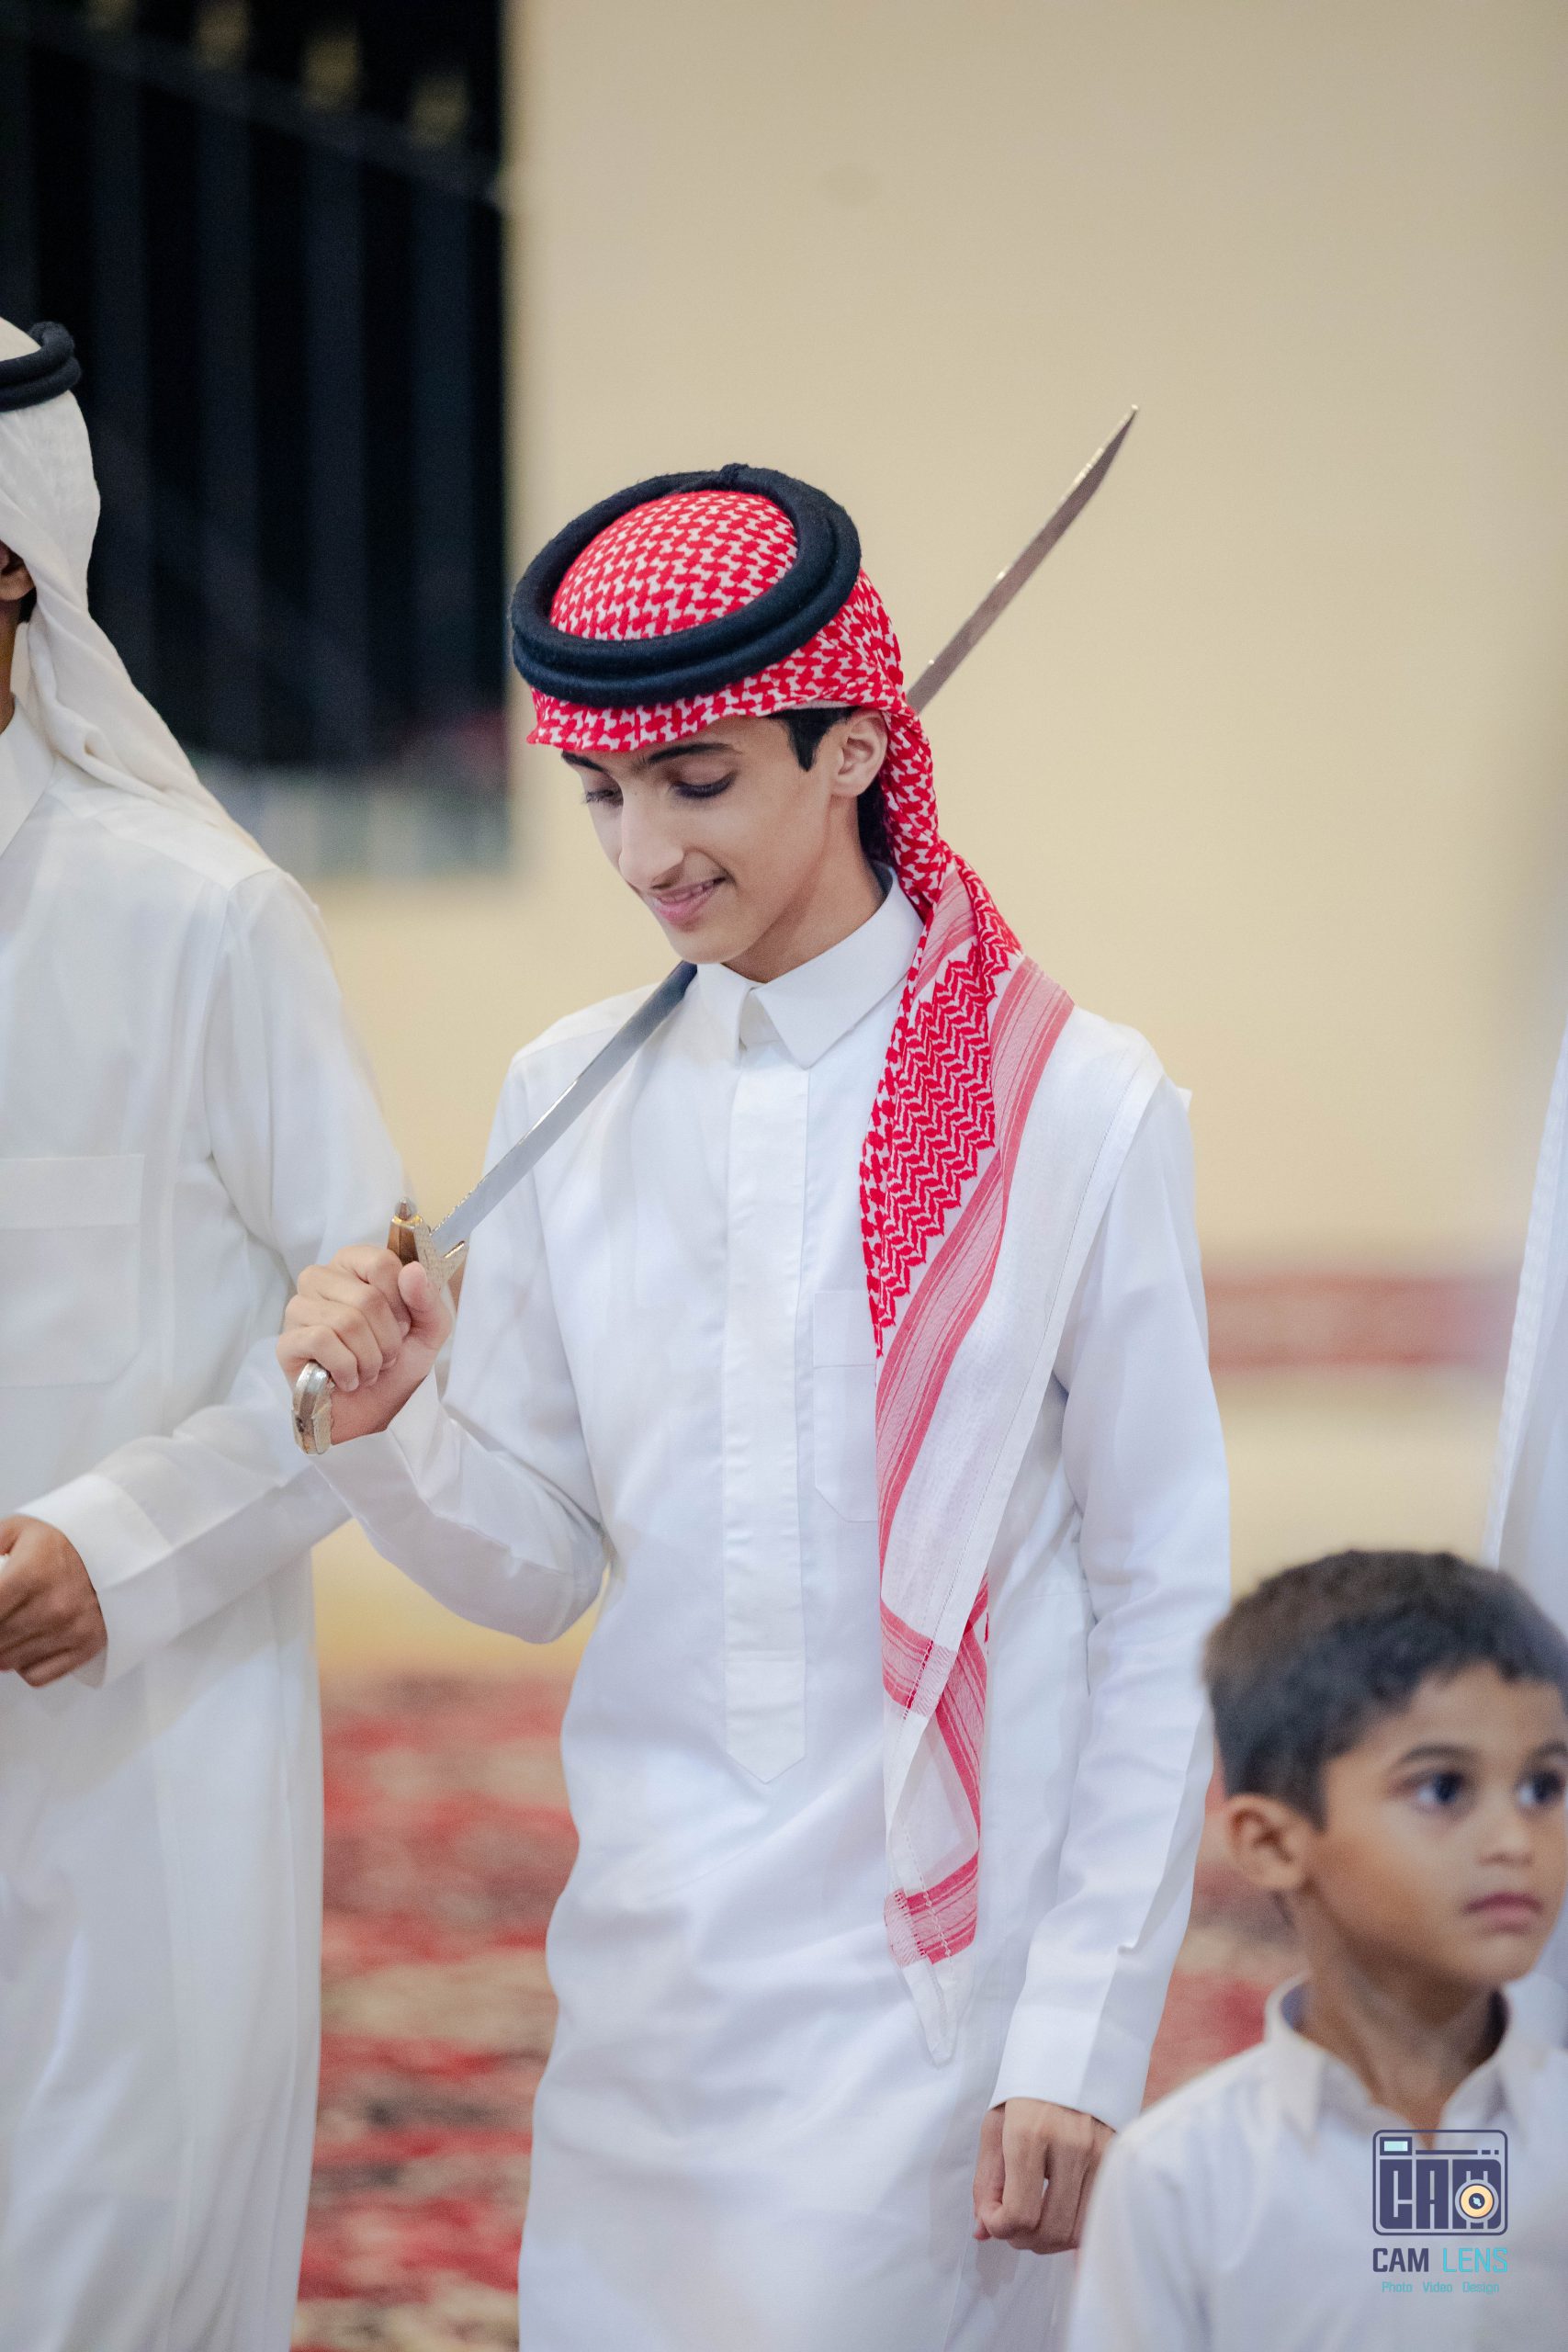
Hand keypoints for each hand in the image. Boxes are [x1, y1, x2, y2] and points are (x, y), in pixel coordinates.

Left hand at [0, 1517, 108, 1684]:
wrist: (117, 1548)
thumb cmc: (61, 1541)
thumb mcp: (16, 1531)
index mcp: (31, 1573)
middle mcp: (53, 1606)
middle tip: (0, 1614)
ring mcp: (71, 1630)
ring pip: (6, 1661)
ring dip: (0, 1647)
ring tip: (7, 1626)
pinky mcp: (86, 1646)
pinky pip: (35, 1675)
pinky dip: (22, 1665)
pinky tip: (25, 1642)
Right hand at [278, 1246, 450, 1442]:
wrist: (377, 1409)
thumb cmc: (399, 1360)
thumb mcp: (429, 1328)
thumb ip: (427, 1298)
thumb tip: (413, 1270)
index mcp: (353, 1264)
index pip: (381, 1264)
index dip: (402, 1303)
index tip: (403, 1327)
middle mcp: (320, 1278)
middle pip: (367, 1298)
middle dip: (388, 1339)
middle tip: (386, 1358)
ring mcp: (298, 1309)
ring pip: (346, 1322)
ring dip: (369, 1358)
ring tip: (368, 1370)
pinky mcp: (287, 1342)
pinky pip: (320, 1341)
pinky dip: (346, 1368)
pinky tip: (348, 1379)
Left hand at [971, 2098, 1112, 2254]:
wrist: (1075, 2055)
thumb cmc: (1028, 2089)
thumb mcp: (995, 2124)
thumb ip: (987, 2181)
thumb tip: (983, 2231)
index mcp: (1032, 2132)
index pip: (1020, 2213)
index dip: (1000, 2227)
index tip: (994, 2217)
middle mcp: (1071, 2145)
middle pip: (1050, 2230)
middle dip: (1023, 2239)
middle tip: (1011, 2224)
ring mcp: (1100, 2154)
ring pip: (1077, 2233)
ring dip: (1049, 2240)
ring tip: (1034, 2220)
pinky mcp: (1118, 2160)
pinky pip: (1098, 2219)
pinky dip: (1075, 2229)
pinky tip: (1059, 2215)